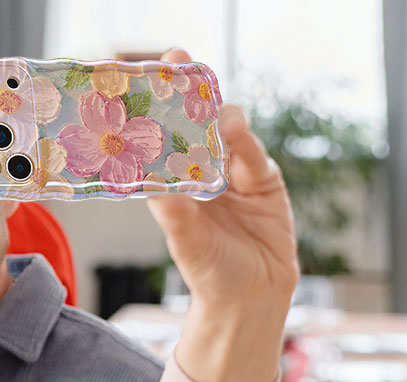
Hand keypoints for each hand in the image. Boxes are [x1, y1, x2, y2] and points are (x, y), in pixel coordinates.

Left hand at [148, 48, 298, 312]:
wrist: (252, 298)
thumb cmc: (209, 272)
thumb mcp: (187, 244)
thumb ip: (175, 217)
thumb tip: (156, 190)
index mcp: (174, 182)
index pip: (162, 136)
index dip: (154, 106)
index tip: (142, 77)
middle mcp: (202, 172)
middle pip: (195, 123)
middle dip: (188, 91)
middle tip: (177, 60)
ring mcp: (234, 173)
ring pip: (226, 133)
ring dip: (219, 115)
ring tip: (213, 106)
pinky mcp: (264, 181)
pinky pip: (254, 156)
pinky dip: (246, 142)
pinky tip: (235, 129)